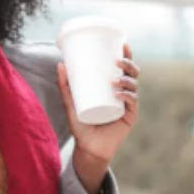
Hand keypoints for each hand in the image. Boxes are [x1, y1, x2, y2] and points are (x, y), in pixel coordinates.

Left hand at [57, 44, 140, 193]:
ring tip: (113, 80)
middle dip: (128, 64)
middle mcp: (123, 94)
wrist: (88, 148)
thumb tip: (60, 64)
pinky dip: (126, 95)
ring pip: (134, 86)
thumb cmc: (81, 126)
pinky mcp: (130, 117)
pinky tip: (119, 93)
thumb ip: (64, 86)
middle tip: (116, 62)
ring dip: (126, 79)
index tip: (122, 44)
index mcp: (113, 88)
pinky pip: (132, 102)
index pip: (123, 68)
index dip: (126, 55)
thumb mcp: (71, 103)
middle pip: (132, 74)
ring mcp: (128, 106)